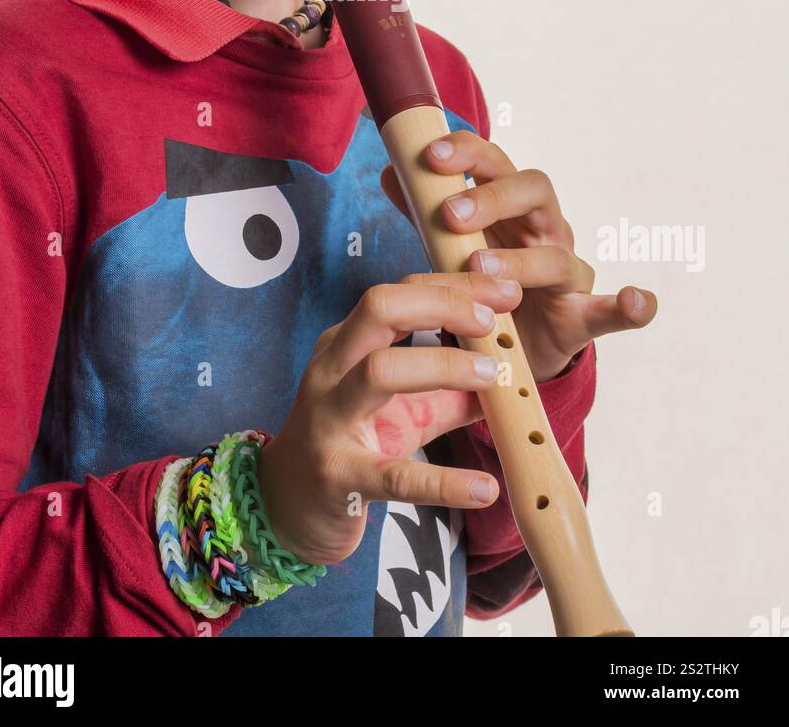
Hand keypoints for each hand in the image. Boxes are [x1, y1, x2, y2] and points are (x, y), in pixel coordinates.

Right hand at [256, 272, 522, 565]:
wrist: (286, 507)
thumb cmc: (349, 445)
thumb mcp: (402, 409)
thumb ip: (450, 390)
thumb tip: (508, 374)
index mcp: (347, 344)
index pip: (399, 292)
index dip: (453, 286)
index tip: (505, 290)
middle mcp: (332, 370)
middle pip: (379, 308)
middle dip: (442, 304)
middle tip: (492, 321)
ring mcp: (330, 421)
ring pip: (380, 371)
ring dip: (443, 365)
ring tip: (492, 376)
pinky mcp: (340, 477)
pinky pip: (394, 476)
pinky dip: (444, 482)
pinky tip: (485, 488)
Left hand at [380, 130, 656, 382]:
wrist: (514, 345)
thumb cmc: (486, 281)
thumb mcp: (454, 245)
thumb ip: (427, 211)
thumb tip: (390, 172)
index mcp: (510, 207)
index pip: (495, 163)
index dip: (468, 153)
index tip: (431, 155)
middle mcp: (544, 230)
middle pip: (533, 192)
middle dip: (493, 197)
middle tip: (451, 214)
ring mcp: (566, 274)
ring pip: (557, 255)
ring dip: (521, 261)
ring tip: (481, 269)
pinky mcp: (580, 319)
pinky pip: (612, 310)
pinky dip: (631, 306)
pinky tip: (638, 301)